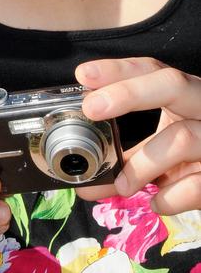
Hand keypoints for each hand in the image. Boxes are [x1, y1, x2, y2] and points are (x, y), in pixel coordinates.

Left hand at [75, 57, 200, 213]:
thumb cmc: (195, 160)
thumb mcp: (164, 149)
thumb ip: (126, 159)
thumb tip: (85, 184)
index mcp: (187, 95)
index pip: (153, 70)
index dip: (118, 70)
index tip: (83, 74)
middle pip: (172, 84)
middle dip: (128, 93)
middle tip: (92, 108)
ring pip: (181, 137)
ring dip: (142, 164)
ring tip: (121, 185)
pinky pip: (197, 184)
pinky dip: (170, 197)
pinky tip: (158, 202)